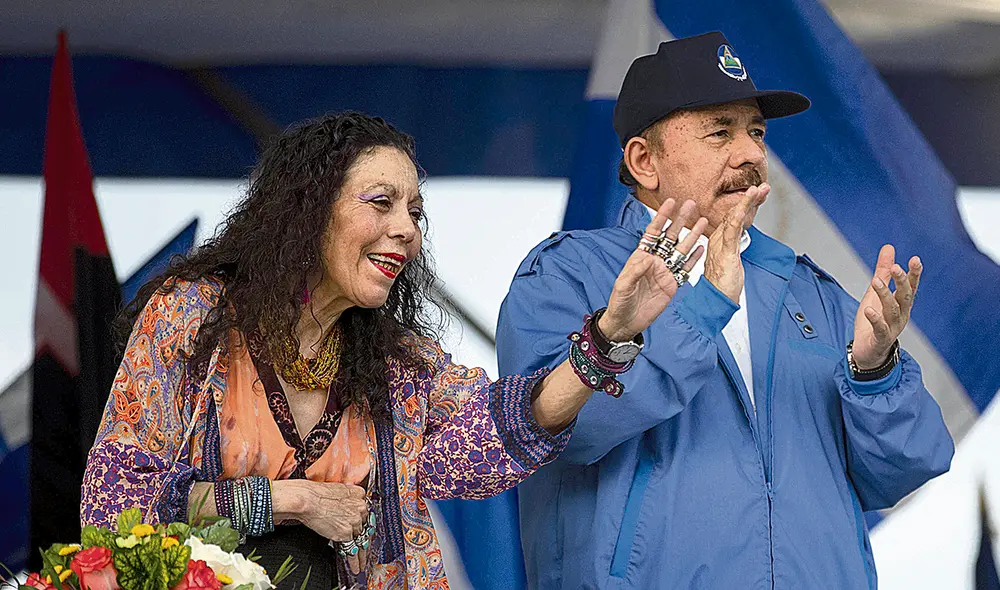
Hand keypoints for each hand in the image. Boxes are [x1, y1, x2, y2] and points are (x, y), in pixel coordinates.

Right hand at [274, 480, 369, 574]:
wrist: (307, 499)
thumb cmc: (314, 494)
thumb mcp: (336, 489)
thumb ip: (345, 497)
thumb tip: (344, 505)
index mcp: (358, 494)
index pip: (364, 512)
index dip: (362, 523)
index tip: (364, 530)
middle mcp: (360, 508)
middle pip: (364, 527)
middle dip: (363, 539)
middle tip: (364, 549)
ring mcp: (354, 521)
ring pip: (360, 539)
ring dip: (361, 553)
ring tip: (361, 562)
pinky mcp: (346, 533)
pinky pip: (352, 549)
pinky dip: (354, 560)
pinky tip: (356, 566)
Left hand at [599, 198, 707, 340]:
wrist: (627, 322)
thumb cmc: (620, 302)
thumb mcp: (623, 286)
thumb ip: (635, 271)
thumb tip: (649, 258)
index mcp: (641, 257)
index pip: (653, 233)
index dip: (661, 217)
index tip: (670, 203)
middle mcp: (655, 261)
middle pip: (670, 237)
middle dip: (680, 220)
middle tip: (691, 205)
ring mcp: (665, 272)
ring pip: (681, 250)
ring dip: (692, 236)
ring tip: (703, 222)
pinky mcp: (673, 284)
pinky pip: (685, 269)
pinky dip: (694, 259)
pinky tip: (702, 248)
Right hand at [703, 184, 769, 302]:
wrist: (715, 300)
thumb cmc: (723, 284)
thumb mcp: (733, 261)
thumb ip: (735, 246)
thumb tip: (741, 237)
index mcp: (720, 240)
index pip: (734, 216)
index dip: (747, 204)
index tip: (759, 194)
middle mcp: (718, 239)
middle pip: (734, 213)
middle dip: (750, 199)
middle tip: (763, 187)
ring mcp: (721, 245)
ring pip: (733, 218)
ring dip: (746, 203)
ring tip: (758, 190)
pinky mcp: (725, 253)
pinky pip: (731, 232)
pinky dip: (738, 217)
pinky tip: (744, 208)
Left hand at [852, 244, 920, 368]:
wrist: (868, 351)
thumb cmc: (873, 320)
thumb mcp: (876, 293)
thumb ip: (883, 271)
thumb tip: (889, 247)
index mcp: (901, 303)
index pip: (911, 286)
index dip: (914, 274)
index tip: (915, 259)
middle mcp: (901, 315)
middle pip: (905, 296)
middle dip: (902, 281)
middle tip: (896, 267)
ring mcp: (892, 328)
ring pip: (892, 310)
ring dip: (885, 295)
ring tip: (875, 280)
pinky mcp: (880, 339)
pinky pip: (880, 329)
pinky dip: (875, 319)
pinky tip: (868, 310)